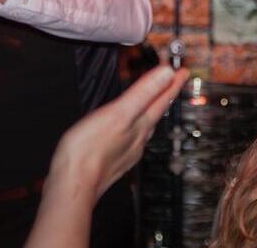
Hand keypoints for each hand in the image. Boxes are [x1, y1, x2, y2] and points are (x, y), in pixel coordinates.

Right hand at [49, 66, 187, 196]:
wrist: (73, 184)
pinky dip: (133, 129)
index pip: (162, 101)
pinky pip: (130, 139)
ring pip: (144, 128)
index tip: (183, 72)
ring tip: (153, 105)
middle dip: (163, 97)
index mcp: (140, 126)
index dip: (172, 84)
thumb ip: (144, 92)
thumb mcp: (119, 113)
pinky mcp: (112, 160)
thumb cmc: (90, 150)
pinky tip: (127, 132)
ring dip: (149, 113)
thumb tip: (167, 74)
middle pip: (156, 114)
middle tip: (172, 84)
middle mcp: (137, 139)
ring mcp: (125, 151)